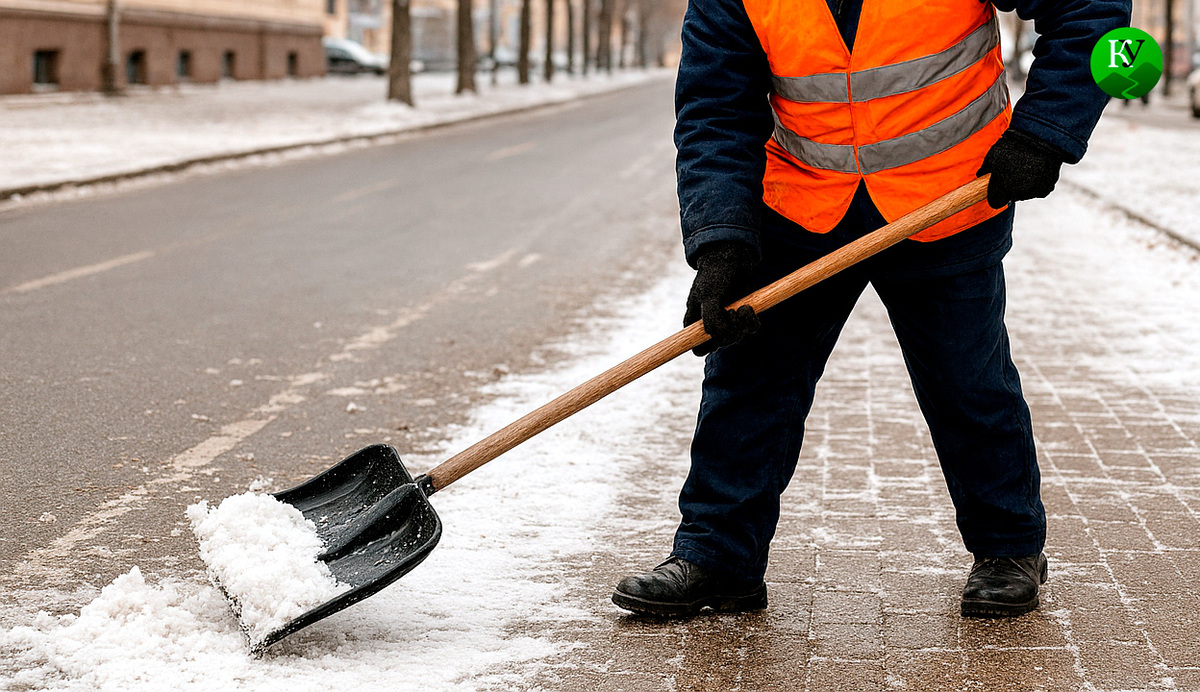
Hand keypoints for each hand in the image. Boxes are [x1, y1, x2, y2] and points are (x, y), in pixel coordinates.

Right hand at [684, 241, 759, 355]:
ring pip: (736, 337)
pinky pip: (750, 329)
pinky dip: (752, 321)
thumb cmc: (715, 274)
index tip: (714, 339)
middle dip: (729, 333)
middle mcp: (711, 323)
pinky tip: (748, 307)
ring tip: (742, 307)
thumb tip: (718, 336)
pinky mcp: (743, 315)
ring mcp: (727, 320)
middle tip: (732, 313)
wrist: (733, 257)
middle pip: (720, 344)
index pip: (697, 347)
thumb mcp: (708, 296)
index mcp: (695, 321)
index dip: (704, 347)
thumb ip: (711, 319)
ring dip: (742, 326)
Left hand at [977, 129, 1066, 209]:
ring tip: (1026, 168)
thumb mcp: (992, 155)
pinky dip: (1038, 184)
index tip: (998, 187)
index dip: (996, 194)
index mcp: (1000, 187)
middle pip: (1011, 197)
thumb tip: (980, 174)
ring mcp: (1031, 192)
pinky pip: (1039, 190)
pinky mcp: (1045, 189)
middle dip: (1010, 188)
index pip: (995, 202)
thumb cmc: (1014, 145)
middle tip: (1014, 172)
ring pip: (1025, 194)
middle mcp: (1015, 193)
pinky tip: (1037, 170)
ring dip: (1025, 186)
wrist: (1040, 139)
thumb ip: (985, 168)